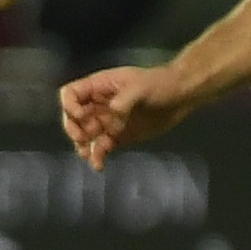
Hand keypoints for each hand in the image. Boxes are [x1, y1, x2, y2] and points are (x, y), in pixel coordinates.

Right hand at [59, 64, 187, 167]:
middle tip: (82, 139)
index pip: (71, 93)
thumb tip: (111, 121)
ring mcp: (107, 121)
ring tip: (88, 155)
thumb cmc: (159, 84)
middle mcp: (98, 104)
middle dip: (73, 129)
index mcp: (99, 87)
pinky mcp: (118, 136)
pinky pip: (101, 148)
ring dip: (82, 145)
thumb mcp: (140, 87)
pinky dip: (97, 157)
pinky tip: (99, 165)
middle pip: (73, 117)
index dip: (70, 106)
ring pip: (84, 135)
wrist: (180, 97)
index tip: (81, 116)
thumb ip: (123, 102)